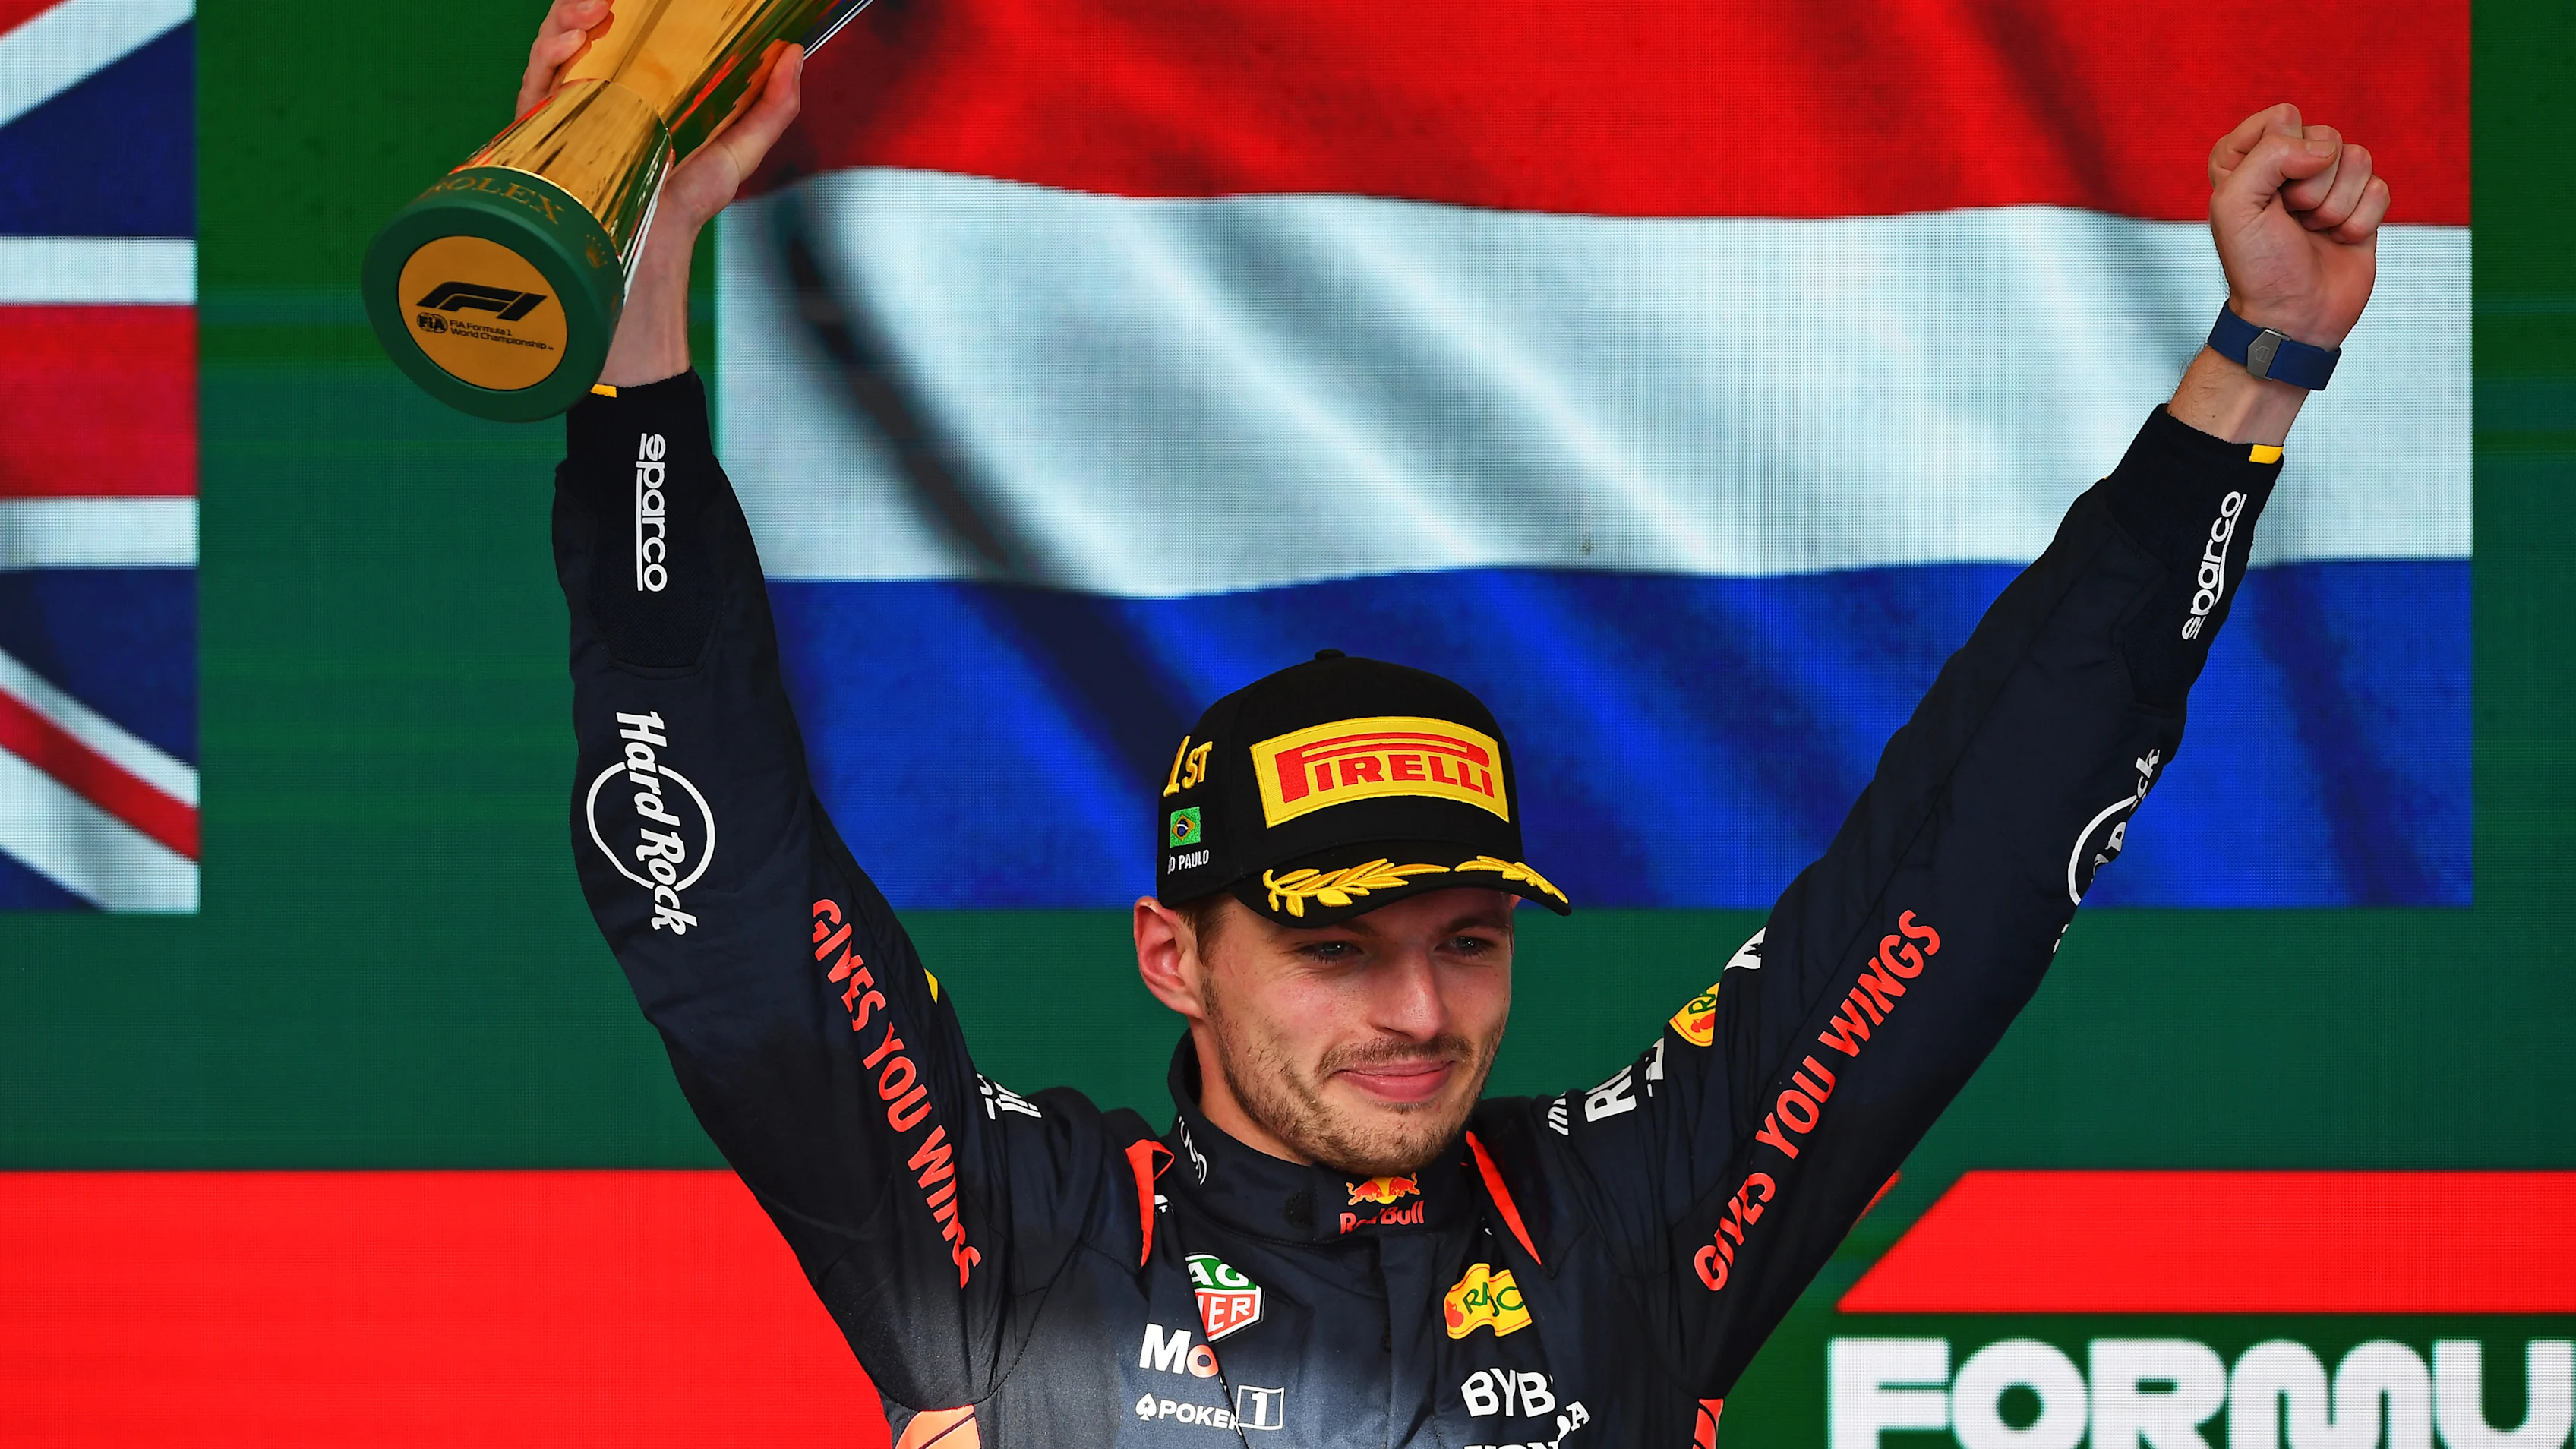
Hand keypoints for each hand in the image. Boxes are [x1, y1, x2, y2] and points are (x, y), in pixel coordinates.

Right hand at [520, 0, 804, 384]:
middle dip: (590, 3)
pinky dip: (546, 58)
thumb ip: (769, 109)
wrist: (645, 264)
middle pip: (582, 34)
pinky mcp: (541, 140)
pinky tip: (569, 47)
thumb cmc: (681, 214)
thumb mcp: (735, 155)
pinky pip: (532, 87)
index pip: (622, 33)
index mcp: (636, 93)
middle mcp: (596, 98)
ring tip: (593, 8)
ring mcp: (564, 117)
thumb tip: (795, 58)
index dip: (629, 6)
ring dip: (565, 19)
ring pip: (552, 50)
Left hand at [2169, 105, 2392, 445]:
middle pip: (2325, 136)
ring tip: (2312, 231)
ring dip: (2335, 206)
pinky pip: (2380, 188)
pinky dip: (2360, 221)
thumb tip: (2323, 147)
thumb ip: (2269, 155)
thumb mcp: (2235, 206)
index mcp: (2244, 158)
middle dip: (2311, 186)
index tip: (2264, 197)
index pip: (2283, 117)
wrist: (2293, 316)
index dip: (2280, 156)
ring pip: (2358, 158)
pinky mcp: (2361, 204)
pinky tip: (2338, 240)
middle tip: (2291, 220)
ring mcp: (2326, 184)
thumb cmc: (2257, 266)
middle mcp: (2286, 165)